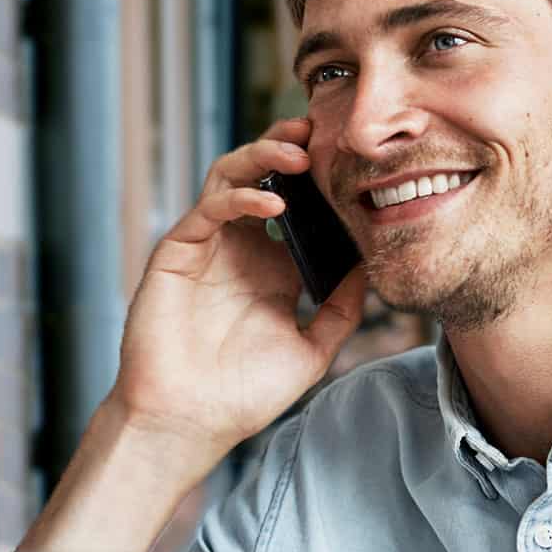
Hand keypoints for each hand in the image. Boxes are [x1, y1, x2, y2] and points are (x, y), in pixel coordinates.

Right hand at [109, 117, 367, 453]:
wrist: (190, 423)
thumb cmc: (244, 394)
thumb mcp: (312, 348)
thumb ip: (341, 308)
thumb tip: (373, 268)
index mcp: (270, 265)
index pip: (298, 204)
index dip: (321, 178)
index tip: (357, 159)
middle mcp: (238, 248)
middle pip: (262, 176)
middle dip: (289, 146)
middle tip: (322, 129)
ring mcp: (206, 247)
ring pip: (230, 178)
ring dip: (263, 155)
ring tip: (298, 151)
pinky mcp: (177, 253)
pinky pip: (208, 210)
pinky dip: (240, 198)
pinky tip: (272, 203)